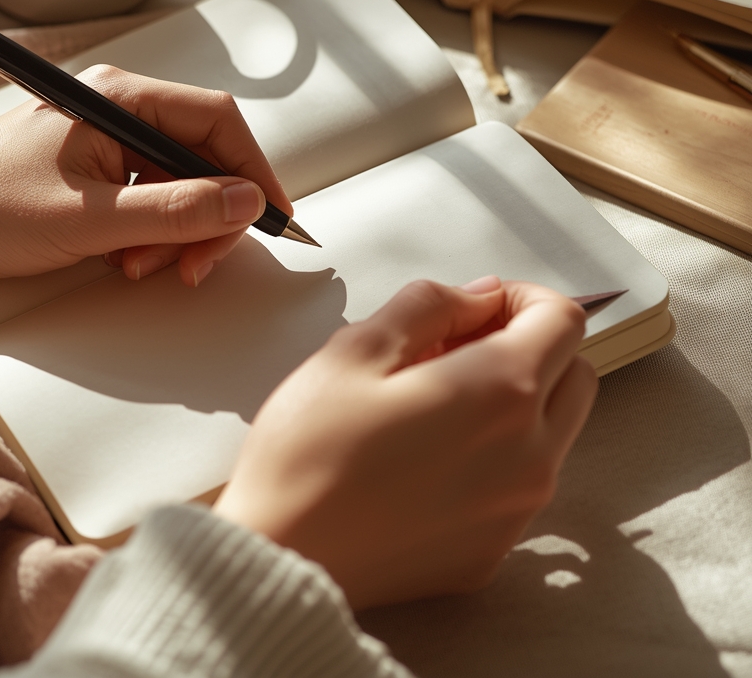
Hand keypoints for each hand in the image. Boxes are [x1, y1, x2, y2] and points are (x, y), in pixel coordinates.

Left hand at [0, 66, 291, 284]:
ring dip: (176, 233)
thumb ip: (174, 210)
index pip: (216, 122)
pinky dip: (150, 237)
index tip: (274, 217)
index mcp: (120, 100)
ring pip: (178, 187)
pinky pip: (148, 203)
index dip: (255, 169)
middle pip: (202, 158)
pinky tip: (123, 261)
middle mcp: (119, 113)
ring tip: (143, 267)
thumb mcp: (90, 218)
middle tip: (196, 264)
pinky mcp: (95, 175)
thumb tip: (246, 202)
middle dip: (209, 215)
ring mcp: (107, 145)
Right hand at [214, 276, 595, 608]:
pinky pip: (522, 484)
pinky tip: (427, 455)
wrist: (278, 556)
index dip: (524, 297)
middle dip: (528, 345)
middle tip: (455, 345)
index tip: (478, 304)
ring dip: (517, 399)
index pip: (564, 321)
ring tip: (435, 399)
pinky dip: (497, 454)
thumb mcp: (355, 348)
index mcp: (499, 392)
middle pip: (575, 374)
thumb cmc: (306, 452)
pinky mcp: (494, 551)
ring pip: (556, 431)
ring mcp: (516, 511)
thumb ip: (430, 305)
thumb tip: (480, 297)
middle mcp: (528, 454)